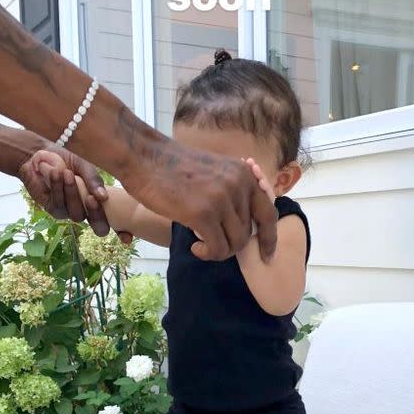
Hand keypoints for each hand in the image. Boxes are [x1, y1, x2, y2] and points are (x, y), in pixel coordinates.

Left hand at [21, 145, 132, 243]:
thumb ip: (94, 180)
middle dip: (96, 214)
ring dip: (72, 194)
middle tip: (92, 198)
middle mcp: (87, 212)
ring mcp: (70, 213)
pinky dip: (58, 189)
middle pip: (98, 227)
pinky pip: (59, 206)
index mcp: (100, 202)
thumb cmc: (67, 158)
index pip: (115, 220)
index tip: (127, 239)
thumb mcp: (85, 165)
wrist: (41, 153)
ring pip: (76, 215)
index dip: (122, 232)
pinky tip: (56, 174)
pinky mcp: (53, 210)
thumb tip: (104, 197)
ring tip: (67, 174)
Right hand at [127, 140, 277, 261]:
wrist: (144, 157)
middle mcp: (239, 185)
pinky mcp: (203, 214)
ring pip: (236, 243)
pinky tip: (195, 246)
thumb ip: (232, 192)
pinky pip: (218, 248)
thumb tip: (243, 224)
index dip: (270, 238)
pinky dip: (208, 253)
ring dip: (219, 251)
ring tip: (201, 244)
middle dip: (232, 244)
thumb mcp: (214, 172)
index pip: (268, 212)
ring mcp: (222, 199)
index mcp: (244, 174)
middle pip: (249, 232)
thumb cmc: (173, 167)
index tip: (267, 255)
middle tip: (212, 245)